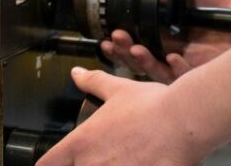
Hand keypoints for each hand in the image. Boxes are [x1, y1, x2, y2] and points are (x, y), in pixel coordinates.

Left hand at [36, 67, 205, 165]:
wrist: (183, 122)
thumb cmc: (150, 105)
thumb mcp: (117, 89)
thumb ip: (93, 82)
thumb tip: (76, 74)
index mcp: (82, 144)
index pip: (47, 164)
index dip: (47, 164)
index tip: (54, 163)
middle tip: (94, 158)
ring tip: (118, 160)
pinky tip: (135, 164)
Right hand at [100, 0, 230, 82]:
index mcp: (163, 31)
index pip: (135, 42)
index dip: (119, 43)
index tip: (107, 35)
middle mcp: (173, 49)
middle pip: (141, 62)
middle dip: (124, 54)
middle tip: (116, 41)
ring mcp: (191, 63)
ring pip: (160, 74)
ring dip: (144, 64)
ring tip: (137, 50)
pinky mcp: (210, 72)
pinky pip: (189, 81)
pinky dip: (178, 71)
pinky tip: (173, 59)